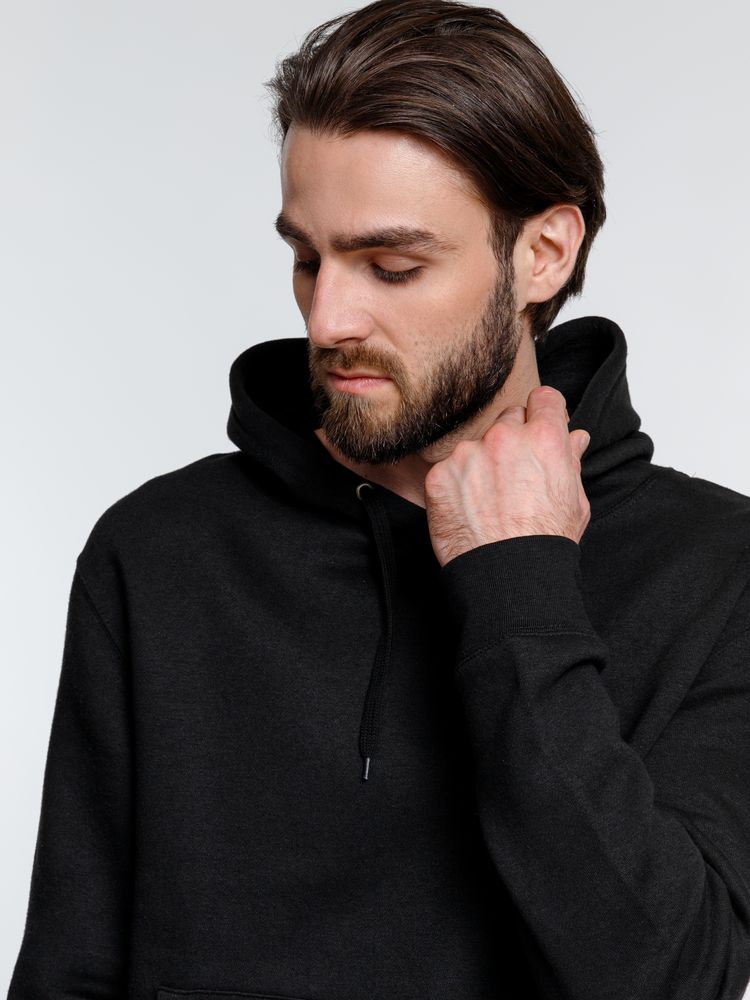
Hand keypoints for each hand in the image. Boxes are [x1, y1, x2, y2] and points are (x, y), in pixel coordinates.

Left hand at [424, 385, 590, 566]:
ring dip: (481, 463)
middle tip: (514, 476)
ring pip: (476, 445)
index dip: (543, 414)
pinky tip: (469, 509)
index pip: (544, 400)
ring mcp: (468, 454)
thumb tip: (575, 438)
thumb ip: (571, 461)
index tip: (539, 427)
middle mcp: (504, 437)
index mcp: (544, 438)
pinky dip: (457, 485)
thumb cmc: (545, 542)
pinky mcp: (440, 474)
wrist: (508, 576)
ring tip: (490, 501)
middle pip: (508, 419)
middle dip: (512, 440)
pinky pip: (449, 469)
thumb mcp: (574, 500)